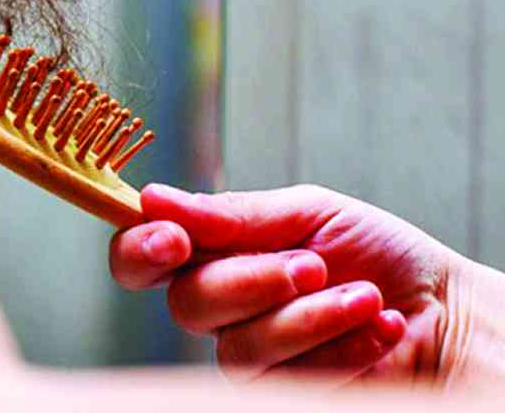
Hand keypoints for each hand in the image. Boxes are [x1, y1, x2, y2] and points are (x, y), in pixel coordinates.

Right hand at [109, 184, 471, 386]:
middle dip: (253, 281)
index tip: (174, 238)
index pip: (141, 257)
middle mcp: (221, 305)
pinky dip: (341, 344)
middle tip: (312, 265)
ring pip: (237, 346)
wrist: (447, 310)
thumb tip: (155, 199)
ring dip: (309, 317)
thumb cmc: (378, 254)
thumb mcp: (309, 213)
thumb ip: (234, 214)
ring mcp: (250, 351)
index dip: (140, 249)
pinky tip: (378, 328)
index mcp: (214, 252)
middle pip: (186, 303)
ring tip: (362, 296)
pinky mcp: (284, 389)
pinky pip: (284, 376)